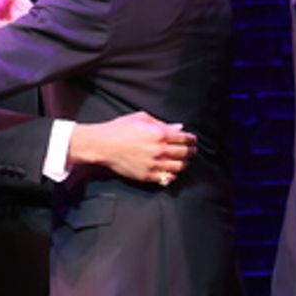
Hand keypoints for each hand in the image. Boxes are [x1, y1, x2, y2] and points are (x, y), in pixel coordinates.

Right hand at [67, 111, 197, 184]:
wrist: (102, 145)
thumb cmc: (120, 128)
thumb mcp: (142, 118)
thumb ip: (162, 124)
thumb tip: (179, 128)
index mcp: (159, 134)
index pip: (184, 139)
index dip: (192, 140)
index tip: (193, 140)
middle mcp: (159, 150)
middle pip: (184, 153)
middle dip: (191, 151)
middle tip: (192, 151)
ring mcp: (153, 164)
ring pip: (178, 167)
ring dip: (184, 163)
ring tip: (184, 161)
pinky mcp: (147, 175)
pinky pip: (166, 178)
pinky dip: (172, 175)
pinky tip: (172, 171)